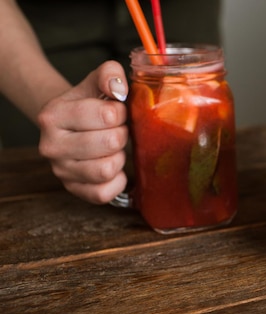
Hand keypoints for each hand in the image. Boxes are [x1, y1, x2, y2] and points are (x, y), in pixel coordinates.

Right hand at [38, 61, 128, 203]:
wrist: (70, 127)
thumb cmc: (89, 105)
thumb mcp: (96, 83)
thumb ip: (110, 74)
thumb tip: (119, 89)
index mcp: (53, 115)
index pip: (107, 115)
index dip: (120, 112)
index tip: (115, 112)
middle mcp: (50, 146)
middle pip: (110, 143)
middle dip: (121, 135)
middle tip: (116, 131)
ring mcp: (61, 171)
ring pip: (107, 169)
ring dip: (119, 158)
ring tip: (113, 149)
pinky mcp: (74, 190)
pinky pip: (104, 193)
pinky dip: (117, 181)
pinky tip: (114, 168)